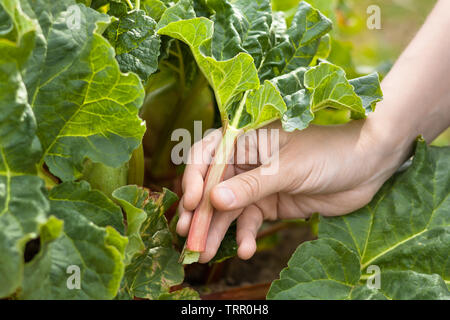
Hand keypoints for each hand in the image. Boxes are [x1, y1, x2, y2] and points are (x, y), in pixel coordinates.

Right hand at [176, 119, 409, 262]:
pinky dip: (245, 236)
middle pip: (212, 186)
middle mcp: (246, 160)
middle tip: (188, 237)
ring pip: (228, 208)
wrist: (368, 166)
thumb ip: (251, 186)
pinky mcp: (270, 203)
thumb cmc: (329, 152)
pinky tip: (245, 250)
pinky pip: (249, 221)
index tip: (191, 204)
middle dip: (200, 212)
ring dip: (217, 230)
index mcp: (246, 139)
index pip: (208, 155)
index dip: (194, 178)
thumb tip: (213, 201)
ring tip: (206, 254)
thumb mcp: (288, 167)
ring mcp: (257, 184)